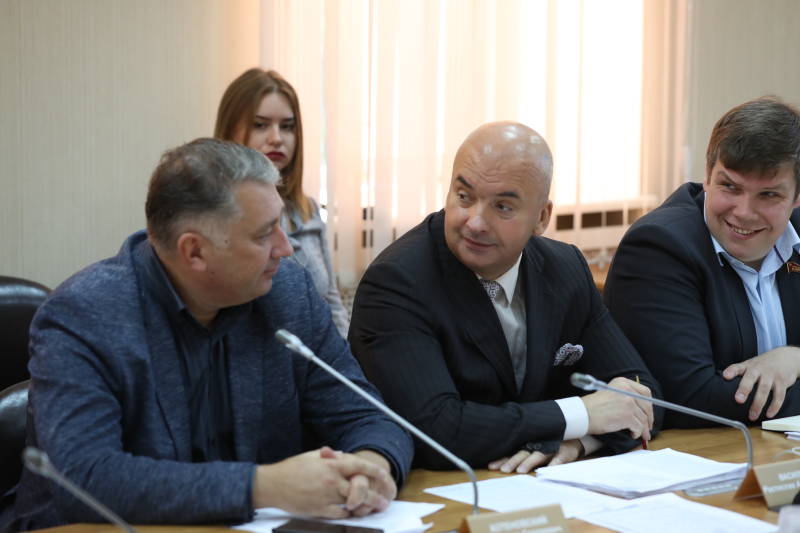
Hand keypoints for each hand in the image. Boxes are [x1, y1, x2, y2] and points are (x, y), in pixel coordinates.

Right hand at [253, 446, 392, 517]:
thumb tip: (343, 456)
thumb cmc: (291, 469)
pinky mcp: (319, 510)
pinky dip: (348, 513)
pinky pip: (340, 514)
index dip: (374, 471)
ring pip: (352, 503)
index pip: (358, 466)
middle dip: (375, 495)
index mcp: (330, 465)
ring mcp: (326, 497)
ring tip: (374, 509)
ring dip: (365, 506)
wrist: (272, 485)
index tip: (384, 474)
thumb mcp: (311, 456)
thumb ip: (330, 457)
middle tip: (384, 500)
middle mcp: (331, 481)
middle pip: (360, 488)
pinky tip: (352, 512)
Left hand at [487, 440, 583, 472]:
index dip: (502, 459)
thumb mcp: (533, 445)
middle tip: (503, 469)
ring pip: (538, 455)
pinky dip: (554, 464)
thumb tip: (499, 461)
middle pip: (522, 453)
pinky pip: (559, 459)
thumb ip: (519, 453)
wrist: (572, 436)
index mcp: (527, 445)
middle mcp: (537, 446)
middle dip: (512, 462)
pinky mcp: (564, 453)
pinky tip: (548, 470)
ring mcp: (550, 448)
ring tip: (520, 471)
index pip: (512, 452)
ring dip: (529, 463)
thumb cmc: (548, 442)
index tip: (491, 466)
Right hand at [581, 377, 653, 440]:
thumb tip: (640, 409)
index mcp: (623, 382)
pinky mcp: (628, 416)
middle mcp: (627, 390)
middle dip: (649, 419)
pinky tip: (633, 434)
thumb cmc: (592, 406)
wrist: (582, 414)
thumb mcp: (610, 393)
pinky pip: (638, 427)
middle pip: (647, 406)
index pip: (645, 392)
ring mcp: (629, 403)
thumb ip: (625, 396)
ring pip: (643, 419)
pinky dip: (637, 433)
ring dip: (643, 429)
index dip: (649, 405)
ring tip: (642, 435)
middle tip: (648, 427)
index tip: (648, 413)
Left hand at [723, 346, 799, 420]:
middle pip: (751, 378)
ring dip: (758, 404)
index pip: (737, 367)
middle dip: (744, 389)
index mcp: (748, 366)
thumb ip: (737, 372)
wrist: (786, 358)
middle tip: (738, 400)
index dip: (731, 371)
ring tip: (752, 415)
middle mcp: (759, 369)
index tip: (725, 376)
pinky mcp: (782, 382)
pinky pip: (779, 395)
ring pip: (764, 389)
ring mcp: (771, 375)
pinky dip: (774, 406)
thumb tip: (723, 381)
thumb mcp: (750, 364)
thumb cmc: (763, 364)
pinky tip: (769, 414)